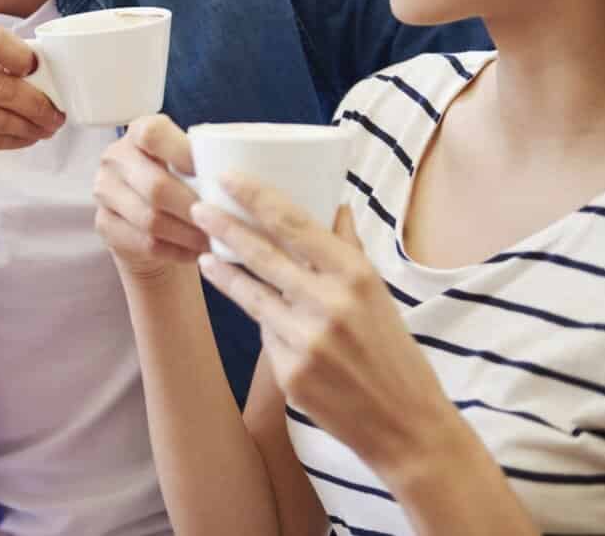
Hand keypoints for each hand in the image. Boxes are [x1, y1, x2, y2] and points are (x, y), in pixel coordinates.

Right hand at [93, 115, 211, 279]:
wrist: (147, 217)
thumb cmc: (180, 182)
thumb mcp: (188, 162)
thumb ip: (209, 158)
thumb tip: (257, 167)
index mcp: (137, 132)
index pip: (152, 134)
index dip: (183, 153)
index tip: (213, 175)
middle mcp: (115, 158)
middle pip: (155, 186)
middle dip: (194, 208)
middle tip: (223, 222)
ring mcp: (104, 191)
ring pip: (150, 219)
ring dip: (187, 234)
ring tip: (213, 241)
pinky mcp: (103, 223)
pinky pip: (144, 243)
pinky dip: (176, 251)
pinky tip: (195, 254)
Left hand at [192, 174, 458, 475]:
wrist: (406, 425)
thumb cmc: (394, 352)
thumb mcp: (380, 294)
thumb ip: (350, 250)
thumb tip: (336, 205)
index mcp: (355, 275)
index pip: (293, 223)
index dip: (255, 196)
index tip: (227, 178)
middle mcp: (328, 303)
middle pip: (261, 254)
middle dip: (223, 227)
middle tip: (197, 209)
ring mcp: (305, 341)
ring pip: (253, 296)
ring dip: (224, 274)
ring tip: (207, 258)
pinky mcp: (289, 374)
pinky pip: (266, 337)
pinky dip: (267, 326)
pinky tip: (271, 323)